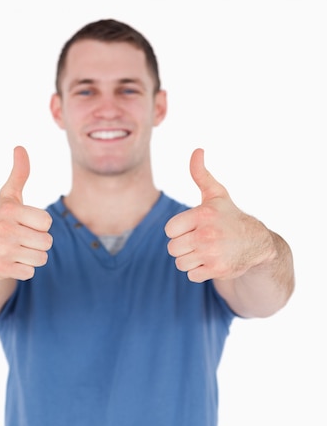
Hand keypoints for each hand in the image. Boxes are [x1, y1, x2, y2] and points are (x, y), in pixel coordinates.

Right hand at [0, 146, 52, 280]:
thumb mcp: (8, 197)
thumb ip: (19, 174)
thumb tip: (20, 148)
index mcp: (10, 210)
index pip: (47, 222)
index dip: (39, 225)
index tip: (24, 224)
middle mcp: (4, 229)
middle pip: (47, 242)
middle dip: (37, 243)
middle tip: (20, 240)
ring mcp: (1, 250)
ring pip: (40, 258)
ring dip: (32, 257)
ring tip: (16, 250)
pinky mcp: (0, 268)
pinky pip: (30, 272)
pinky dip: (23, 269)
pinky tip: (10, 262)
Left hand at [165, 148, 272, 282]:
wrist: (257, 243)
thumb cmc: (230, 217)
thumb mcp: (216, 195)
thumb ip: (201, 175)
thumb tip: (197, 150)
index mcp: (203, 214)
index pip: (170, 230)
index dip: (179, 230)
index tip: (193, 228)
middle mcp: (207, 234)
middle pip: (173, 248)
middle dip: (183, 246)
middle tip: (200, 241)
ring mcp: (212, 253)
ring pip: (180, 263)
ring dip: (190, 259)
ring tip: (205, 251)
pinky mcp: (217, 270)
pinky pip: (191, 275)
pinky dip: (198, 271)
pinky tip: (211, 262)